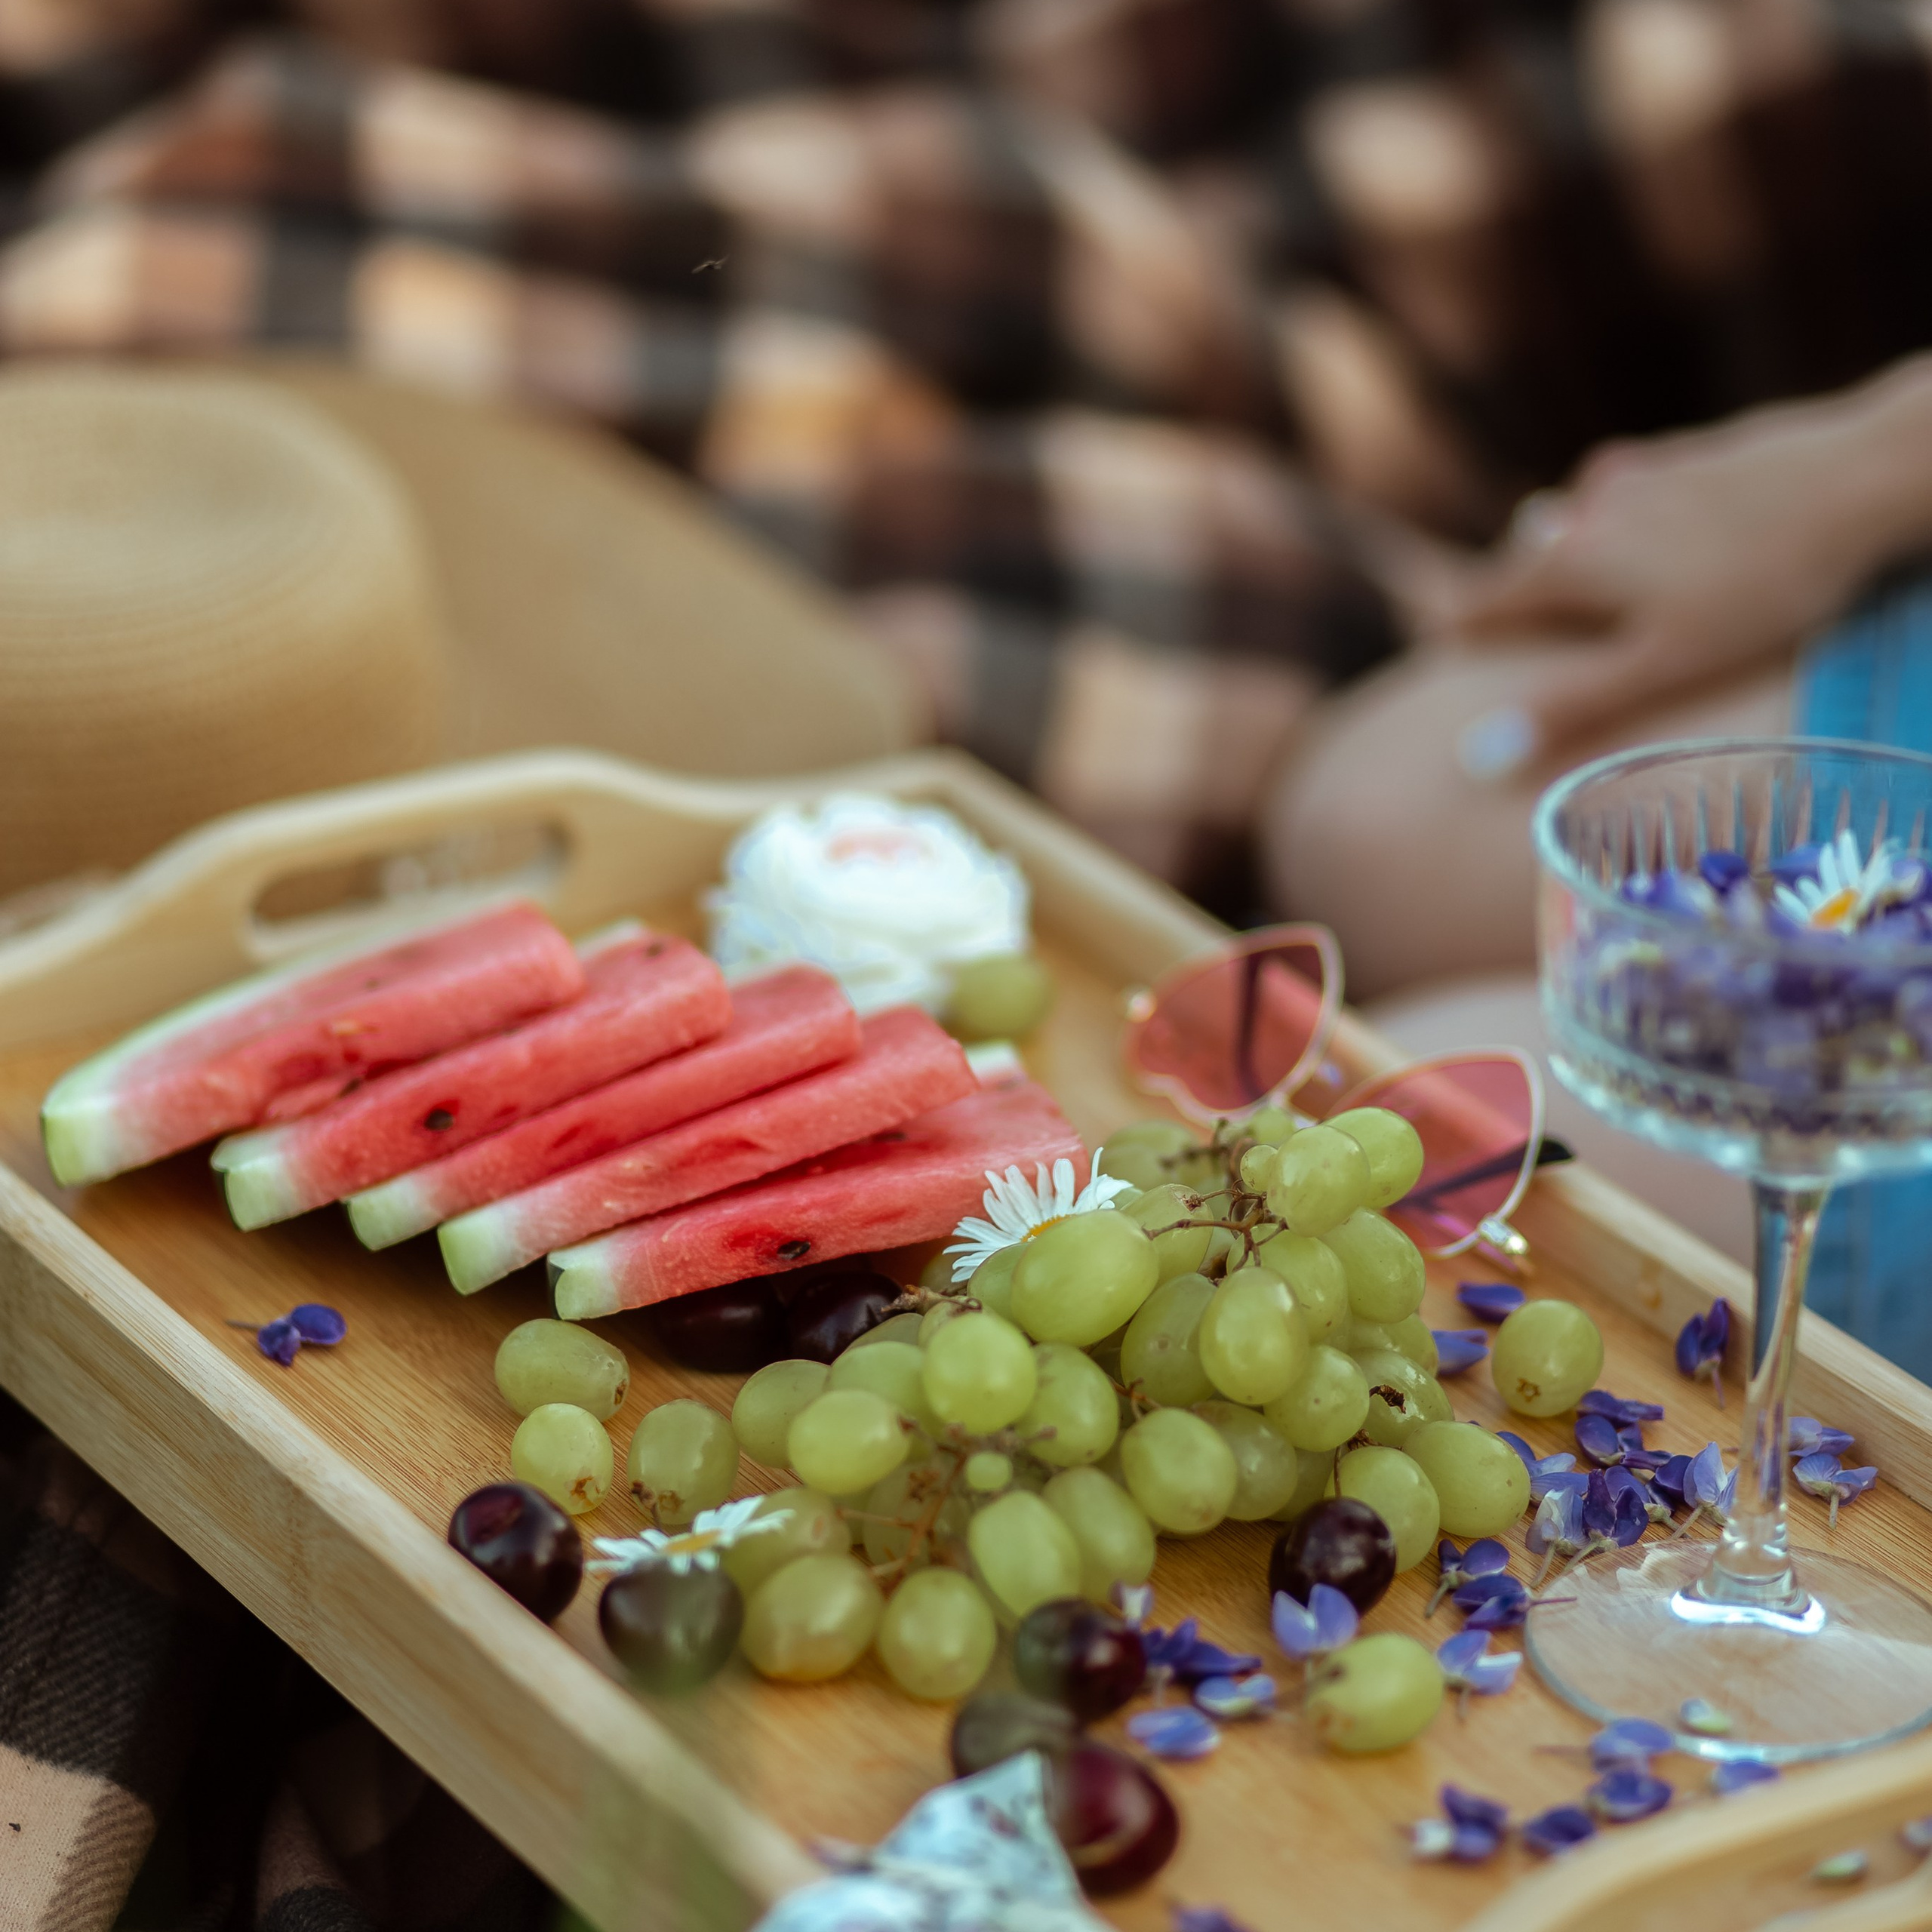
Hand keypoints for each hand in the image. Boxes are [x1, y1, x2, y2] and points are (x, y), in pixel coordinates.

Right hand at [1438, 373, 1931, 776]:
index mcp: (1565, 561)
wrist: (1860, 477)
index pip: (1473, 603)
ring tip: (1600, 607)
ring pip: (1574, 531)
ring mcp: (1632, 476)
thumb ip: (1569, 704)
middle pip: (1521, 567)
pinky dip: (1624, 533)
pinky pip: (1626, 504)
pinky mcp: (1681, 456)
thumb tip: (1473, 756)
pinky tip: (1666, 553)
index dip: (1454, 637)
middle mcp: (1582, 509)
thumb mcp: (1662, 662)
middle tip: (1525, 649)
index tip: (1450, 664)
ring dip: (1572, 566)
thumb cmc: (1763, 584)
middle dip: (1517, 605)